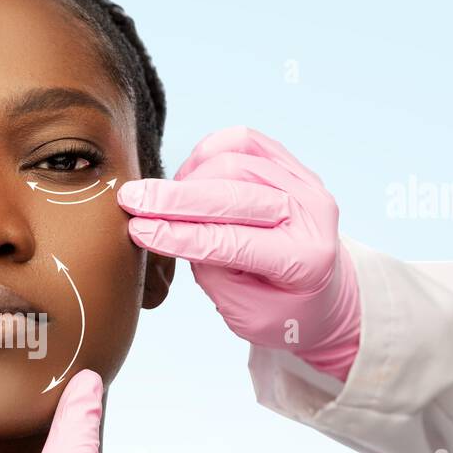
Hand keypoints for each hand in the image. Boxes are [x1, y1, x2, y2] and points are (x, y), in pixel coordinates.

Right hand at [118, 125, 360, 380]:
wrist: (322, 291)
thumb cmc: (280, 310)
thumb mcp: (244, 312)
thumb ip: (211, 269)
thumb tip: (169, 226)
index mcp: (305, 259)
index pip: (230, 241)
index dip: (178, 234)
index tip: (138, 230)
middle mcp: (313, 214)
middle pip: (233, 192)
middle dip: (174, 198)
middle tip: (130, 200)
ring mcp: (305, 182)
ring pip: (234, 161)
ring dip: (188, 179)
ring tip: (162, 201)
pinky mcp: (292, 164)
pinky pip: (243, 141)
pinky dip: (208, 154)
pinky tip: (188, 177)